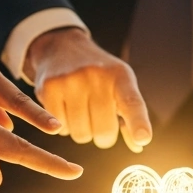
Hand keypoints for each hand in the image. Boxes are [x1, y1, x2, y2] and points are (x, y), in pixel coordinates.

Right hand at [24, 28, 150, 150]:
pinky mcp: (49, 88)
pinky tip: (66, 110)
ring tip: (82, 113)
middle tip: (100, 123)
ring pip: (81, 134)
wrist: (63, 47)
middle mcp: (96, 75)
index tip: (143, 138)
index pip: (132, 102)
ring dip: (83, 132)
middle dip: (103, 136)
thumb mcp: (120, 86)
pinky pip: (60, 129)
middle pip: (103, 131)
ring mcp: (70, 80)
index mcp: (120, 75)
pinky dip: (64, 127)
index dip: (138, 123)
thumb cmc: (99, 75)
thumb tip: (138, 145)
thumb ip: (131, 116)